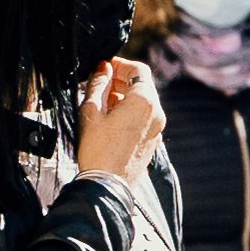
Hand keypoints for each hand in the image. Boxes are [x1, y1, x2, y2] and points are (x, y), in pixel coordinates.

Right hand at [74, 57, 163, 185]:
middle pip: (143, 85)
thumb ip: (98, 84)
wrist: (107, 186)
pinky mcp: (153, 141)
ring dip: (125, 96)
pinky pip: (144, 117)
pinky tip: (110, 119)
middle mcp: (157, 113)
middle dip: (121, 80)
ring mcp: (157, 128)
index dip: (120, 64)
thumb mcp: (91, 111)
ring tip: (101, 102)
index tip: (104, 67)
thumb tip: (103, 68)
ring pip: (144, 101)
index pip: (138, 69)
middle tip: (99, 83)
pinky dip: (130, 111)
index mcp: (145, 101)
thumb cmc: (97, 149)